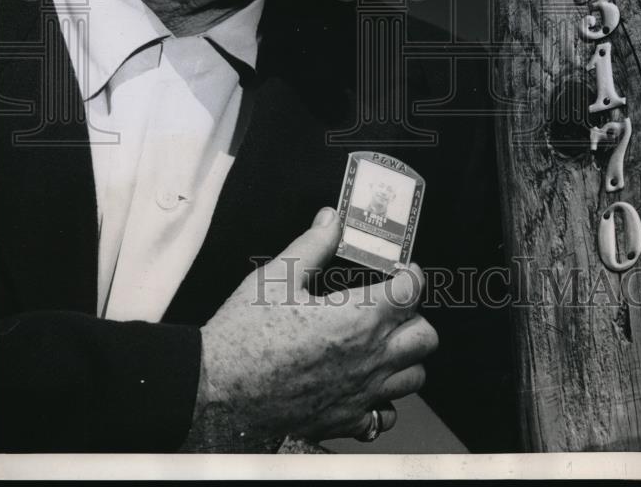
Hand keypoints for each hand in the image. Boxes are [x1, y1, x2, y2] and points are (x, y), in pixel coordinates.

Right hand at [195, 206, 437, 443]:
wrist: (216, 388)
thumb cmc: (244, 333)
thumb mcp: (277, 275)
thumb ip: (313, 245)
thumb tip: (331, 220)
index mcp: (357, 318)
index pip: (411, 292)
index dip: (411, 275)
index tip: (402, 270)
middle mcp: (368, 359)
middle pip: (424, 336)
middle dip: (415, 315)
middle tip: (393, 304)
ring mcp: (360, 394)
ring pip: (414, 377)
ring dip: (406, 356)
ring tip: (384, 342)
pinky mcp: (344, 420)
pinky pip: (384, 417)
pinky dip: (384, 402)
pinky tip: (366, 384)